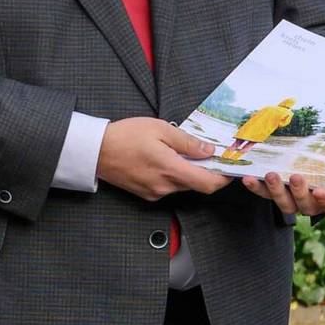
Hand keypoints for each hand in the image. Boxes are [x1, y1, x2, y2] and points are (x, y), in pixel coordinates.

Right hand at [94, 118, 227, 199]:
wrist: (95, 151)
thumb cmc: (126, 136)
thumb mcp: (160, 129)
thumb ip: (187, 141)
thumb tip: (209, 150)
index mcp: (170, 169)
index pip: (207, 184)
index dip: (222, 178)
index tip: (229, 168)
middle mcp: (164, 187)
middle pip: (196, 185)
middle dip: (206, 171)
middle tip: (209, 154)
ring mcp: (154, 193)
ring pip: (182, 186)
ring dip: (188, 173)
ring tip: (183, 153)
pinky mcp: (146, 195)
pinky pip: (168, 188)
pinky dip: (174, 176)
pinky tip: (166, 160)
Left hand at [242, 139, 324, 218]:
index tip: (320, 191)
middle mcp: (314, 203)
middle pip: (305, 207)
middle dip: (299, 193)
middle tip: (296, 176)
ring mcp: (294, 199)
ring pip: (284, 204)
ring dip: (276, 192)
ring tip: (270, 175)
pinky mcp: (278, 191)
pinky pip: (266, 195)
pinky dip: (256, 188)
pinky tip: (247, 178)